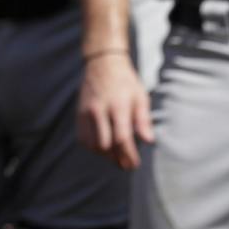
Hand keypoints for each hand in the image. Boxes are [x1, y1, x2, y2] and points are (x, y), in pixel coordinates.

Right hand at [76, 49, 153, 169]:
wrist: (103, 63)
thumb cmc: (125, 82)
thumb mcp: (140, 97)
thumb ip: (143, 120)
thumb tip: (149, 141)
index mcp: (118, 105)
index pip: (122, 138)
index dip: (128, 155)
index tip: (134, 164)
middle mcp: (100, 110)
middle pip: (106, 145)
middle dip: (116, 159)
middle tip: (126, 165)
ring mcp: (87, 112)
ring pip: (93, 144)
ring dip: (105, 155)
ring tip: (116, 157)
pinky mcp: (79, 114)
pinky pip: (83, 139)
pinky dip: (92, 147)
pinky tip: (103, 147)